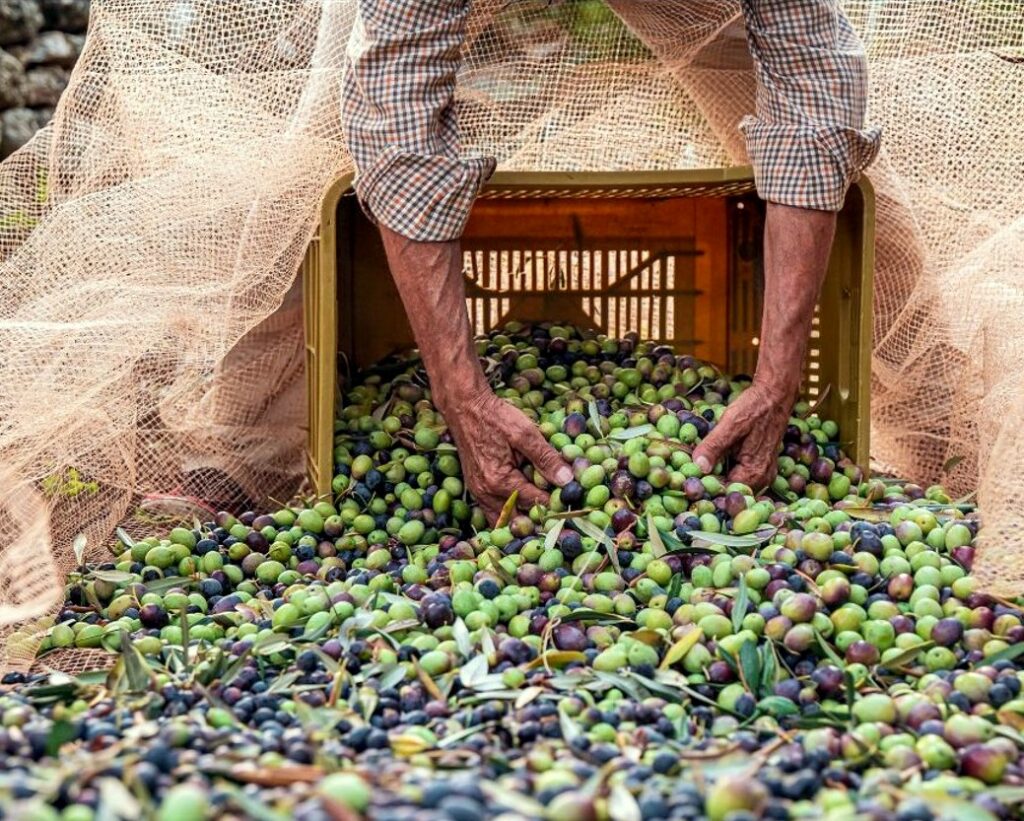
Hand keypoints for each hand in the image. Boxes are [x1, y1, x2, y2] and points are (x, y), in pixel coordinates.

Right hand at [441, 387, 572, 523]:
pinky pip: (493, 511)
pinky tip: (521, 501)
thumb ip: (546, 458)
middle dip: (538, 514)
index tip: (569, 495)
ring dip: (522, 516)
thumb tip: (568, 480)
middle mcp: (486, 493)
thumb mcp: (525, 433)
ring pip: (504, 519)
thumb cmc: (495, 417)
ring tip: (541, 506)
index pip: (535, 502)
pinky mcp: (476, 488)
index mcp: (500, 481)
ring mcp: (478, 492)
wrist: (465, 407)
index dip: (555, 500)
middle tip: (556, 504)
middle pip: (519, 518)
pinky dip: (509, 511)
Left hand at [691, 383, 790, 490]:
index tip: (688, 476)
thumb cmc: (754, 408)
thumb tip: (698, 467)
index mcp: (754, 473)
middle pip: (729, 490)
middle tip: (689, 469)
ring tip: (700, 463)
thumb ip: (714, 447)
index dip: (705, 486)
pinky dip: (726, 469)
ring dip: (717, 476)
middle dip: (710, 482)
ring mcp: (763, 474)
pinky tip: (714, 459)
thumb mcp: (730, 424)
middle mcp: (762, 479)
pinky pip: (740, 475)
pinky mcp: (761, 466)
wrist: (775, 395)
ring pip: (733, 483)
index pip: (724, 492)